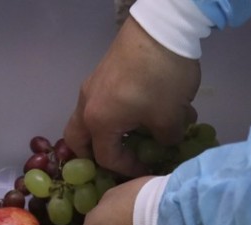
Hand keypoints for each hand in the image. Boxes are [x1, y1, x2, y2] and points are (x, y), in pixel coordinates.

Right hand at [64, 18, 200, 176]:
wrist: (162, 29)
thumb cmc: (161, 80)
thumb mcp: (171, 119)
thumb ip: (167, 141)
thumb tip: (166, 143)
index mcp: (99, 122)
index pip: (106, 158)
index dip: (127, 169)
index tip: (146, 169)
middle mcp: (87, 105)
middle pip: (79, 140)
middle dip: (95, 155)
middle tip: (117, 159)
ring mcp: (92, 85)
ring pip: (89, 118)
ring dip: (107, 132)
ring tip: (133, 135)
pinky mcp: (103, 71)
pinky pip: (101, 101)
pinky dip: (114, 113)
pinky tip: (140, 110)